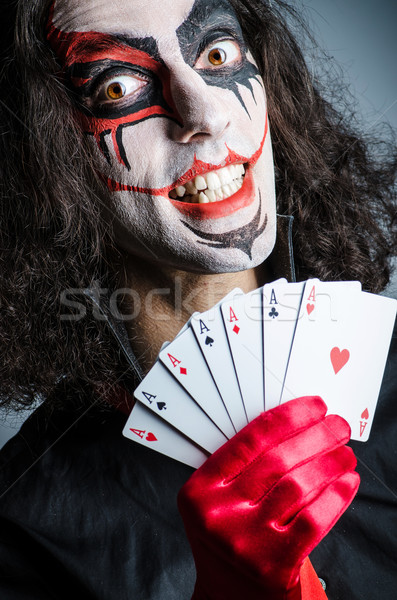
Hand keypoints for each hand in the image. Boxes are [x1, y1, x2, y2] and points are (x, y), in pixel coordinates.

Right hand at [178, 396, 359, 599]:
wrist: (229, 599)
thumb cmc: (231, 538)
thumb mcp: (220, 500)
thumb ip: (245, 466)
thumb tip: (299, 425)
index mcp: (199, 489)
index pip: (250, 439)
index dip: (289, 417)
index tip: (314, 406)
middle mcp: (216, 514)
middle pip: (277, 459)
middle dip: (316, 435)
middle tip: (339, 425)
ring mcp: (244, 542)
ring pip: (298, 486)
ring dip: (330, 463)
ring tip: (345, 453)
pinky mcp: (272, 566)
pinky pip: (313, 520)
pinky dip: (336, 497)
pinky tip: (346, 482)